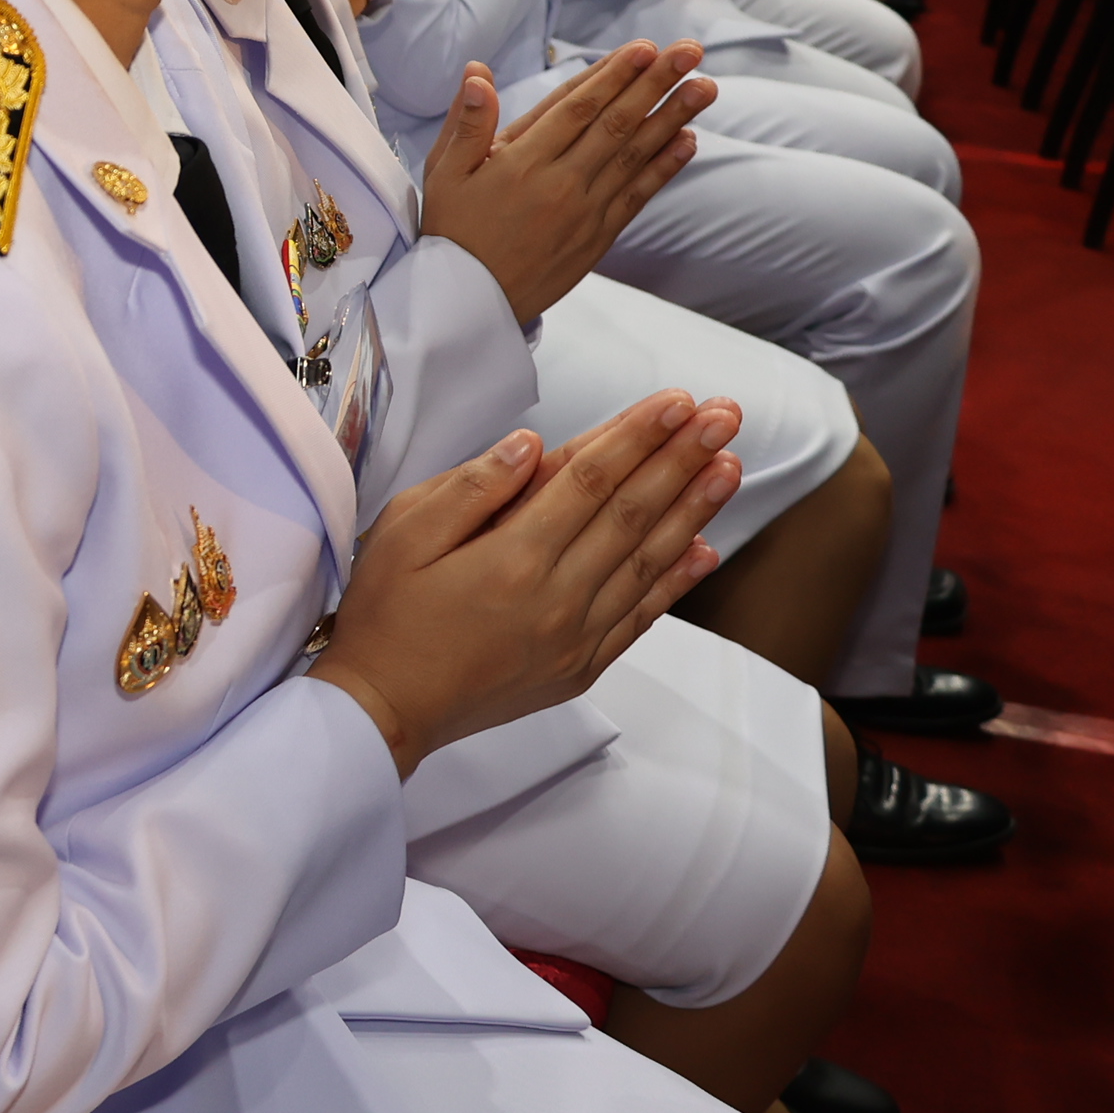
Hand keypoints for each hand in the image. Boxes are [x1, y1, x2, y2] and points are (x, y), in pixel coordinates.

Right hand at [305, 393, 743, 775]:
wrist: (384, 711)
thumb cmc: (384, 617)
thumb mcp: (402, 534)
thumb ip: (471, 488)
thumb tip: (531, 445)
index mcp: (512, 557)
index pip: (590, 479)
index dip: (637, 435)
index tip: (678, 400)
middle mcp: (557, 597)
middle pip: (632, 513)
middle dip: (682, 458)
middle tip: (725, 415)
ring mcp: (576, 637)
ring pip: (649, 561)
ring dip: (694, 510)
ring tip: (730, 466)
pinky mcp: (580, 666)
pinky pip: (640, 617)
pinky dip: (676, 581)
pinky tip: (705, 549)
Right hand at [416, 41, 713, 320]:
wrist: (470, 303)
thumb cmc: (453, 231)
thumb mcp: (445, 173)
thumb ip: (467, 122)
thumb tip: (478, 73)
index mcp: (521, 162)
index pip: (577, 108)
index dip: (613, 75)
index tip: (644, 47)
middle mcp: (560, 183)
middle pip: (616, 124)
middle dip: (656, 84)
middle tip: (689, 52)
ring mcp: (585, 211)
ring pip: (635, 155)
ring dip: (674, 118)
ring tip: (706, 86)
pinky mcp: (599, 236)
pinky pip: (638, 195)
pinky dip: (664, 167)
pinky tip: (688, 140)